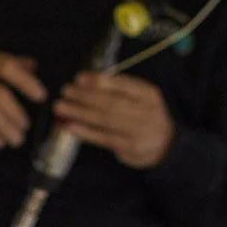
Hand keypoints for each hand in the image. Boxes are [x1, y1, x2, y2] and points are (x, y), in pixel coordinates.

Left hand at [53, 71, 174, 168]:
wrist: (165, 144)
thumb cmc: (145, 114)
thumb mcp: (141, 96)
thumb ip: (119, 89)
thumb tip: (85, 80)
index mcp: (148, 94)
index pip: (123, 85)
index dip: (100, 81)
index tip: (79, 78)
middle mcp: (145, 112)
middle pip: (112, 103)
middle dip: (85, 96)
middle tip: (65, 91)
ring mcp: (137, 132)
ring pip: (105, 121)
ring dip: (80, 113)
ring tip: (61, 107)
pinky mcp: (128, 148)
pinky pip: (103, 138)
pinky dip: (85, 132)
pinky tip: (70, 126)